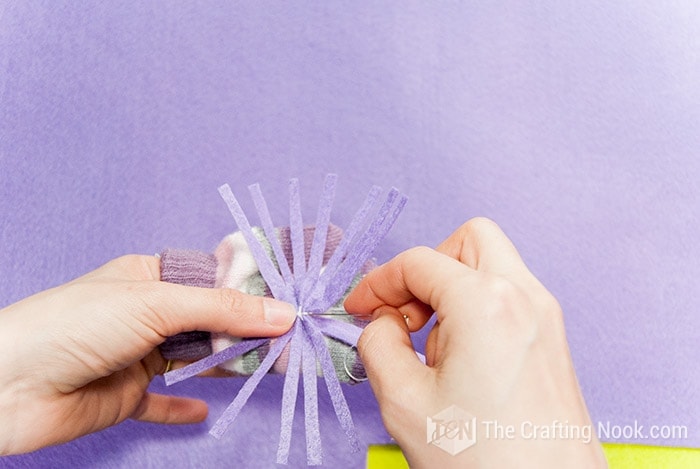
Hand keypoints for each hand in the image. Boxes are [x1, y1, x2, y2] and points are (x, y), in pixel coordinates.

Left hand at [0, 255, 295, 454]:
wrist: (8, 385)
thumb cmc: (76, 325)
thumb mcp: (158, 304)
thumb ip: (223, 310)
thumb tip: (282, 313)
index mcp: (149, 277)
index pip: (212, 280)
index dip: (250, 290)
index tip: (290, 302)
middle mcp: (146, 313)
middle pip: (209, 321)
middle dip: (247, 331)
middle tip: (291, 342)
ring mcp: (136, 355)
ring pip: (194, 360)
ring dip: (226, 366)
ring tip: (270, 370)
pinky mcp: (125, 395)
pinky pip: (163, 402)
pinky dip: (184, 407)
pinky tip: (205, 411)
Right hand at [344, 218, 605, 467]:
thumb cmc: (486, 461)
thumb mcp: (404, 400)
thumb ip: (378, 343)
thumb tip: (382, 323)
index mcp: (486, 303)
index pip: (418, 261)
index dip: (378, 282)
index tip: (361, 307)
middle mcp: (525, 297)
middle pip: (468, 240)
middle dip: (427, 270)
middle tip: (405, 313)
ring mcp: (545, 316)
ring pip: (490, 266)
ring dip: (452, 291)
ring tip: (434, 350)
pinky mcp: (552, 339)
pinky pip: (508, 297)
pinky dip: (476, 309)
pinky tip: (461, 360)